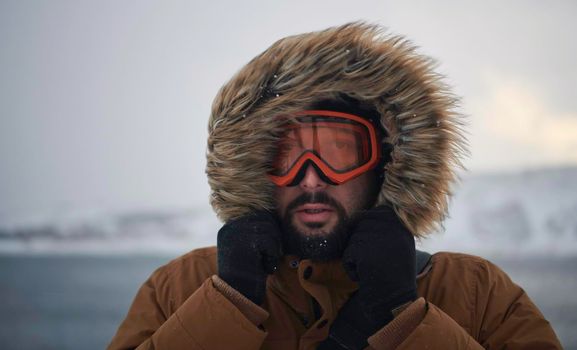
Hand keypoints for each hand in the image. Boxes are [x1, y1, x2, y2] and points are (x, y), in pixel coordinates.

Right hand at [217, 211, 282, 304]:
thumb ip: (257, 233)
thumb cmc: (248, 275)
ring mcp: (235, 234)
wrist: (237, 296)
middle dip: (274, 238)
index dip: (271, 230)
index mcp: (229, 227)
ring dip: (274, 248)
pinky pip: (269, 241)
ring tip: (266, 263)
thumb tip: (276, 218)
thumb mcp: (250, 249)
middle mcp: (230, 228)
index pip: (258, 215)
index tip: (270, 250)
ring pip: (270, 229)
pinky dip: (273, 255)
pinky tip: (266, 268)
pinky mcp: (244, 244)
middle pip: (265, 219)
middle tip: (269, 257)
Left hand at [318, 206, 416, 349]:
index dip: (370, 224)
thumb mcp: (400, 248)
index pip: (380, 211)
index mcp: (403, 227)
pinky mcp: (363, 249)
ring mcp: (378, 238)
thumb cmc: (395, 279)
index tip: (373, 245)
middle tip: (375, 262)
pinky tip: (366, 277)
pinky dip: (351, 268)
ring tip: (373, 271)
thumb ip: (387, 230)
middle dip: (361, 243)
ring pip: (353, 240)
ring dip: (357, 257)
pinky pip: (347, 254)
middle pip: (362, 224)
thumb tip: (361, 216)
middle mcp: (392, 229)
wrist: (396, 303)